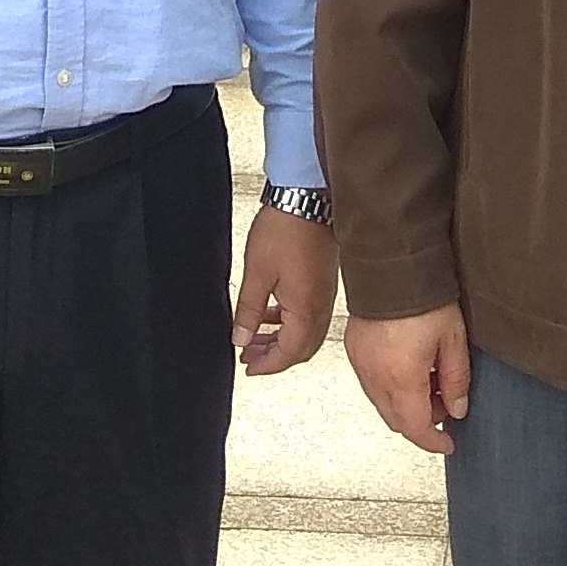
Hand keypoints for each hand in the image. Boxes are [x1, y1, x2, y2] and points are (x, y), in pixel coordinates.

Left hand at [235, 205, 339, 374]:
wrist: (308, 197)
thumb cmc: (285, 229)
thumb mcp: (257, 274)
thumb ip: (248, 311)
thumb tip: (240, 338)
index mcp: (306, 310)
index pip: (288, 354)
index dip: (267, 365)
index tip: (248, 367)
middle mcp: (321, 307)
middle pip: (301, 349)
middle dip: (274, 356)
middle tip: (249, 356)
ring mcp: (325, 295)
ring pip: (306, 333)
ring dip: (281, 340)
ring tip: (255, 337)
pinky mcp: (324, 282)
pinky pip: (309, 315)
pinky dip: (289, 323)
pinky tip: (271, 313)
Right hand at [346, 305, 471, 453]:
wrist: (391, 265)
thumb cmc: (423, 295)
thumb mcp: (453, 340)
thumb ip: (456, 380)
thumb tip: (457, 408)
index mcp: (401, 377)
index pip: (416, 428)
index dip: (434, 442)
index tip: (447, 443)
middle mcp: (375, 376)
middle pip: (397, 421)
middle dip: (422, 422)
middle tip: (444, 404)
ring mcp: (361, 364)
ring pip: (382, 404)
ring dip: (406, 405)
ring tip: (429, 381)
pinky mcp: (354, 350)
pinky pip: (371, 384)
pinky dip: (390, 388)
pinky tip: (409, 369)